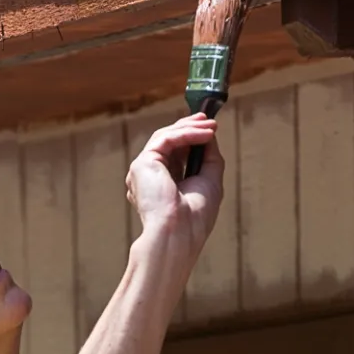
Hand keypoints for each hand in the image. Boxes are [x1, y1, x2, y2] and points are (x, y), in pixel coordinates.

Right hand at [125, 112, 223, 258]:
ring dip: (190, 128)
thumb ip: (209, 158)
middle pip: (168, 142)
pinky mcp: (143, 163)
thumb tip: (210, 135)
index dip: (191, 138)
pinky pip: (166, 139)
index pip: (174, 154)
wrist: (180, 233)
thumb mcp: (209, 181)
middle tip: (209, 120)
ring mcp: (143, 170)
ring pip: (166, 137)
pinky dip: (187, 133)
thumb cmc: (194, 218)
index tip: (210, 130)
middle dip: (189, 127)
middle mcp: (148, 177)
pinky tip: (204, 133)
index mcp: (161, 185)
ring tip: (211, 126)